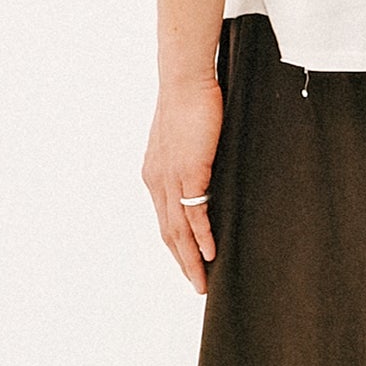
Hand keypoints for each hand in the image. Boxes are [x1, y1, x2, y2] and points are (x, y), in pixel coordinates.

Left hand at [142, 73, 222, 292]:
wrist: (185, 81)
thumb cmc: (190, 102)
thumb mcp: (189, 138)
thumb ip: (194, 159)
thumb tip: (208, 170)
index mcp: (155, 174)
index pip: (165, 219)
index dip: (177, 245)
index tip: (189, 263)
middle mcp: (156, 182)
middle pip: (168, 233)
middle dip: (182, 262)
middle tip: (197, 285)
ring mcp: (169, 180)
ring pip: (178, 231)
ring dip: (191, 260)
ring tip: (202, 282)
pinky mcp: (187, 173)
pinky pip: (194, 214)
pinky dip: (202, 237)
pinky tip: (211, 254)